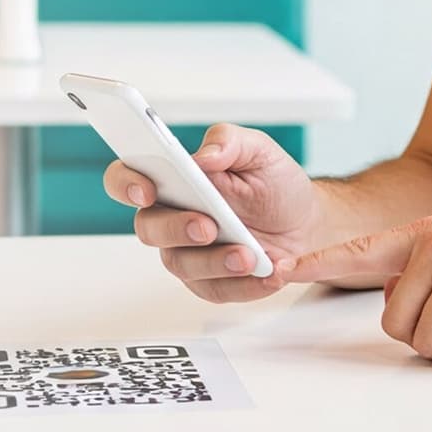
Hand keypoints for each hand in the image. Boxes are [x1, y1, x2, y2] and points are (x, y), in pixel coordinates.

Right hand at [103, 123, 325, 303]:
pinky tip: (267, 272)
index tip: (146, 191)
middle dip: (176, 229)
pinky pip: (212, 289)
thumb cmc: (274, 184)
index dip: (126, 184)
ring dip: (215, 261)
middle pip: (148, 228)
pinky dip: (242, 285)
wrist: (306, 222)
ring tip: (250, 255)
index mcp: (172, 178)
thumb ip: (229, 141)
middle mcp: (171, 215)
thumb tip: (203, 155)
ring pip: (180, 264)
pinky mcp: (208, 281)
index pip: (127, 177)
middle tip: (208, 226)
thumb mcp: (259, 150)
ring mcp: (186, 251)